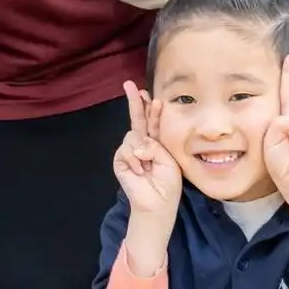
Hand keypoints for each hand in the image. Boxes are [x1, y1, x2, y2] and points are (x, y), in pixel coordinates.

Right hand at [112, 81, 180, 219]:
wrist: (157, 202)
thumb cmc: (168, 183)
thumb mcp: (169, 158)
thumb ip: (154, 144)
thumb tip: (136, 143)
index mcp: (157, 142)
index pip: (153, 121)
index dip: (151, 108)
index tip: (152, 97)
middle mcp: (143, 143)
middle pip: (137, 118)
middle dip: (133, 101)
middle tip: (129, 85)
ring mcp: (130, 151)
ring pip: (132, 135)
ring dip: (142, 150)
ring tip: (147, 167)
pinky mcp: (120, 160)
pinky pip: (127, 149)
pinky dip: (135, 160)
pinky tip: (140, 171)